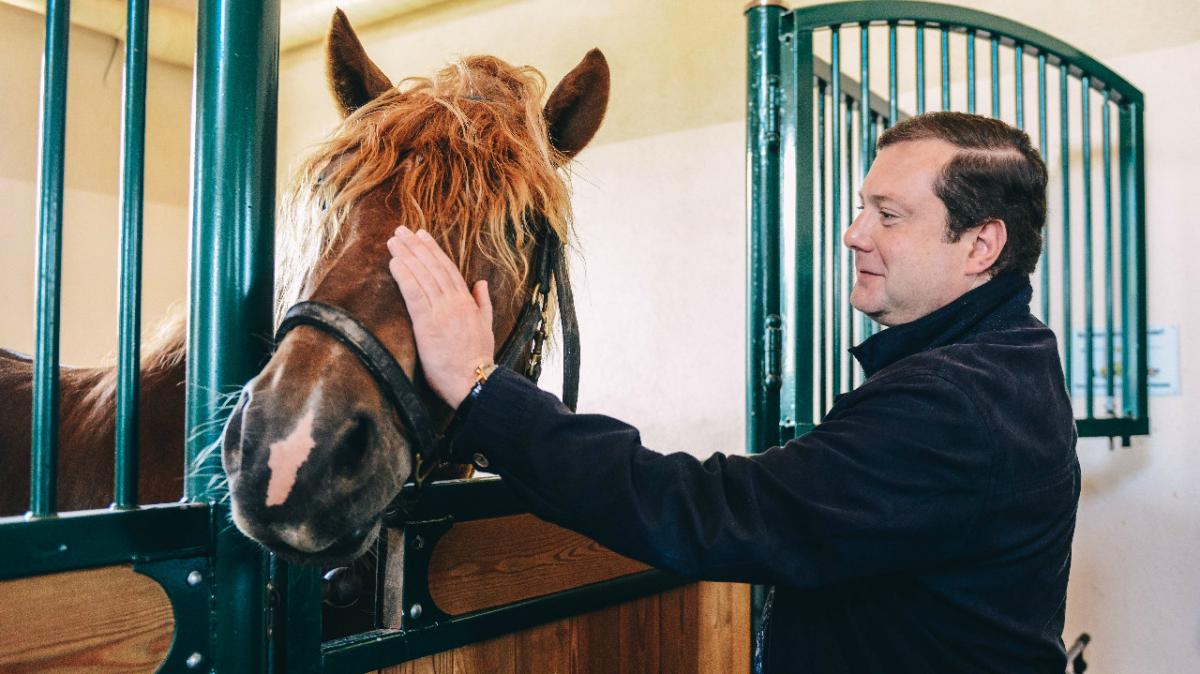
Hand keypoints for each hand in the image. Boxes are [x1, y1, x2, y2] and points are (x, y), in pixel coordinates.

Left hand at [386, 227, 493, 408]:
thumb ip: (483, 303)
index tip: (422, 236)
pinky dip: (404, 277)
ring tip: (393, 241)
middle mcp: (454, 302)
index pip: (448, 269)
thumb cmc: (478, 358)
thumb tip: (481, 283)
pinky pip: (414, 294)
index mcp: (467, 301)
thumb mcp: (486, 326)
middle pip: (432, 267)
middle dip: (415, 247)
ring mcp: (440, 311)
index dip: (433, 250)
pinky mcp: (427, 324)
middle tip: (401, 231)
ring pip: (422, 276)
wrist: (474, 379)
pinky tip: (394, 263)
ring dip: (406, 256)